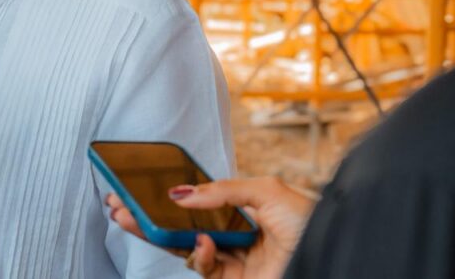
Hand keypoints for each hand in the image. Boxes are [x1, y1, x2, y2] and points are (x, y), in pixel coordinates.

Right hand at [106, 177, 314, 278]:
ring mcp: (234, 261)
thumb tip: (181, 194)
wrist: (337, 260)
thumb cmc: (312, 222)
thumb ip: (221, 190)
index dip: (166, 196)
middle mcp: (235, 235)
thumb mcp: (267, 190)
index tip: (139, 188)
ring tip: (136, 221)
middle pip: (181, 226)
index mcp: (243, 209)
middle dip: (148, 217)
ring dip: (158, 235)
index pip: (195, 202)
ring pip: (184, 248)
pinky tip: (202, 243)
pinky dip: (197, 255)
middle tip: (119, 206)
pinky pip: (203, 269)